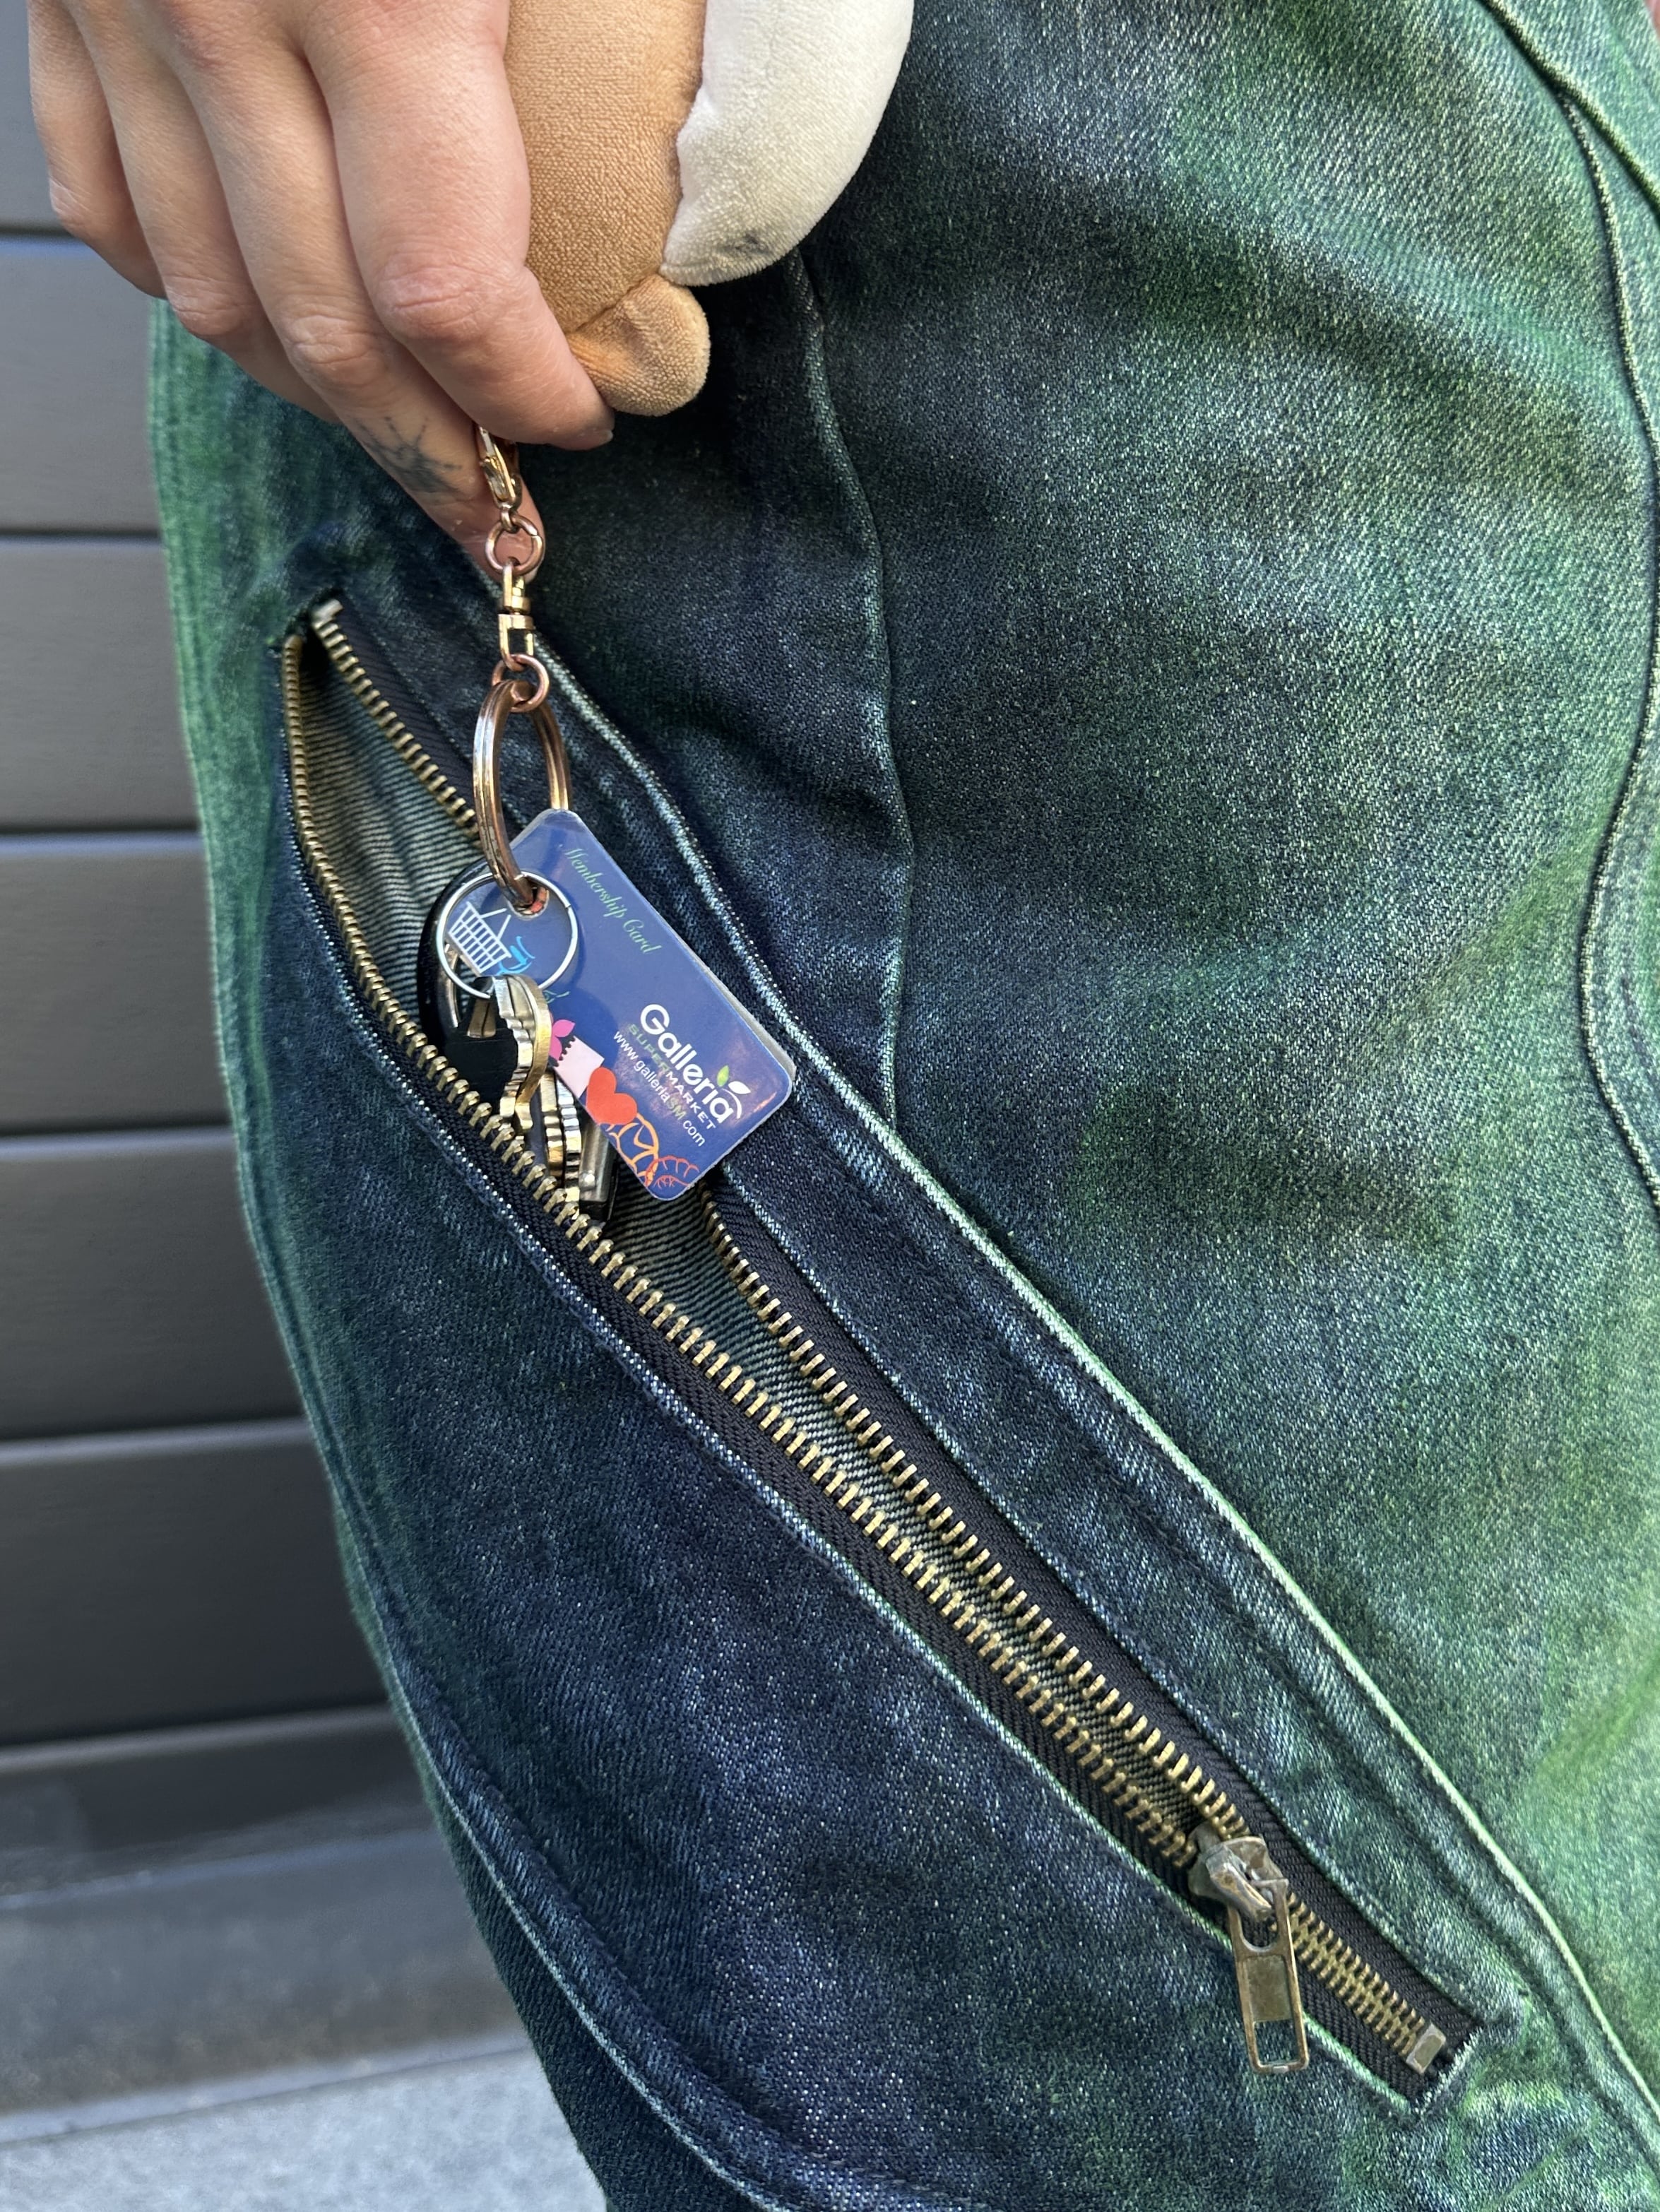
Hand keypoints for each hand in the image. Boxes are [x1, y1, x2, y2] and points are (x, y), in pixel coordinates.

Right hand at [27, 0, 612, 558]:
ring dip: (319, 396)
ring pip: (210, 298)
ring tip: (406, 433)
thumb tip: (660, 198)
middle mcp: (227, 14)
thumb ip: (602, 45)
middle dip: (428, 451)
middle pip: (327, 332)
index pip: (445, 293)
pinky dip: (194, 293)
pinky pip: (110, 210)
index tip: (578, 423)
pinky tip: (275, 328)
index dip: (520, 394)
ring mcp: (122, 13)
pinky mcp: (60, 3)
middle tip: (501, 512)